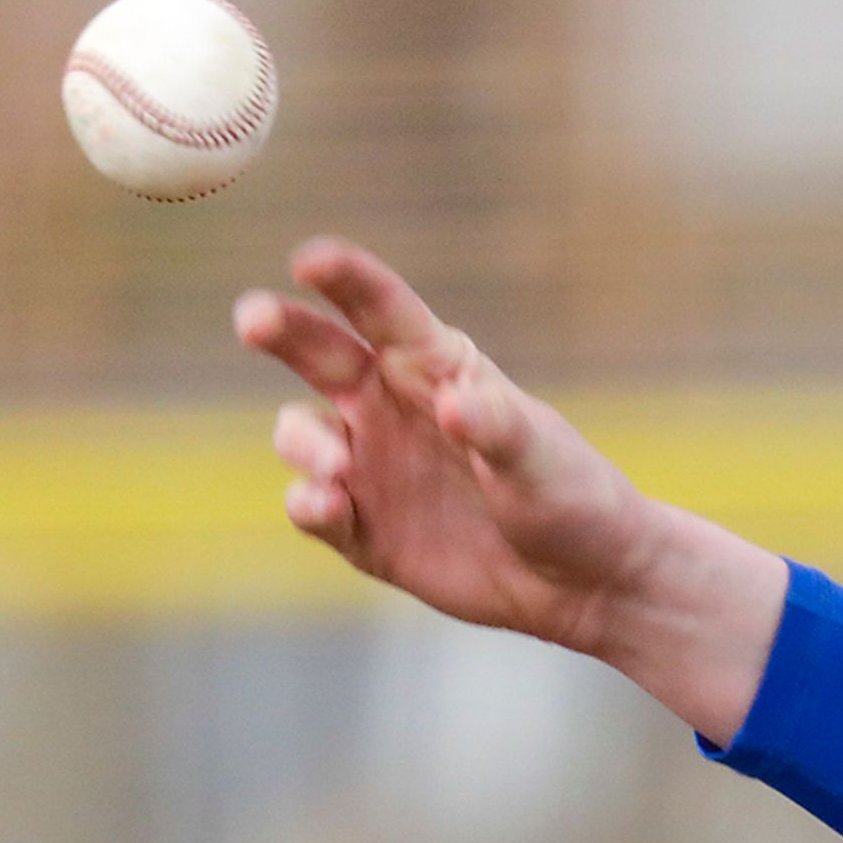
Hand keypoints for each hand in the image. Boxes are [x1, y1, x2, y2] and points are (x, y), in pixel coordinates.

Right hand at [236, 238, 787, 738]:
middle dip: (279, 328)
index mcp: (437, 369)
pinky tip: (326, 507)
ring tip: (339, 467)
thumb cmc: (573, 500)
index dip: (346, 279)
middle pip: (316, 352)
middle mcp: (389, 408)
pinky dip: (310, 505)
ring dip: (304, 444)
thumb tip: (453, 405)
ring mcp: (370, 466)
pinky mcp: (364, 530)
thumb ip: (499, 428)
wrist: (586, 584)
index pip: (383, 311)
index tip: (312, 259)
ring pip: (303, 434)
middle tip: (255, 320)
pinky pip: (315, 508)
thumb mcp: (543, 460)